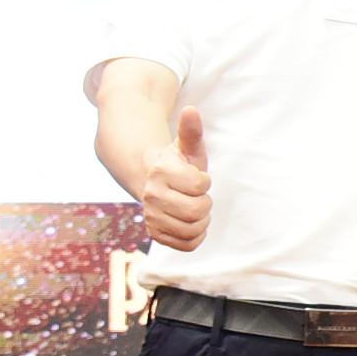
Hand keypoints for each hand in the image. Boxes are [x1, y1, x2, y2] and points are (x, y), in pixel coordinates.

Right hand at [136, 107, 213, 250]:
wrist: (151, 181)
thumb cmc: (177, 163)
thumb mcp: (186, 146)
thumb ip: (191, 131)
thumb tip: (191, 110)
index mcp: (162, 171)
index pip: (200, 185)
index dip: (205, 182)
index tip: (197, 177)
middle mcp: (152, 195)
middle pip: (196, 211)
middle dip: (205, 203)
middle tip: (198, 196)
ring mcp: (151, 216)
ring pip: (191, 230)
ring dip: (201, 221)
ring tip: (195, 209)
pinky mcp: (155, 233)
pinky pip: (185, 245)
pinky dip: (195, 237)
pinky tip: (191, 224)